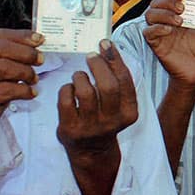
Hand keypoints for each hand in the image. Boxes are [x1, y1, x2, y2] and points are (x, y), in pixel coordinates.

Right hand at [0, 29, 43, 145]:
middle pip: (1, 48)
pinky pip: (6, 90)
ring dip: (25, 72)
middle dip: (26, 53)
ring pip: (4, 67)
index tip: (40, 39)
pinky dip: (24, 90)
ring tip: (34, 80)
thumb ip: (10, 56)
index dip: (21, 36)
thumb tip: (37, 42)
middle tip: (41, 60)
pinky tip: (31, 94)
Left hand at [57, 40, 138, 194]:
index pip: (125, 81)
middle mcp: (112, 121)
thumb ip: (118, 82)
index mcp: (129, 113)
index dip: (115, 59)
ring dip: (81, 77)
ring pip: (85, 92)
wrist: (92, 151)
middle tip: (91, 56)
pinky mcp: (70, 129)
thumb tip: (108, 48)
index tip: (106, 44)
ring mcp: (90, 126)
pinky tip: (69, 89)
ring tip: (80, 75)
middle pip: (108, 86)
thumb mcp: (119, 105)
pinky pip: (66, 100)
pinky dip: (66, 89)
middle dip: (98, 65)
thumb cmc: (105, 119)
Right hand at [143, 0, 194, 90]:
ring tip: (179, 21)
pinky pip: (148, 32)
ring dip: (163, 13)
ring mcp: (162, 31)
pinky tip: (168, 30)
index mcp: (183, 14)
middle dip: (168, 1)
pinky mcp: (156, 44)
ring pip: (150, 14)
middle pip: (159, 2)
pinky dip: (156, 28)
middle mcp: (170, 20)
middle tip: (182, 7)